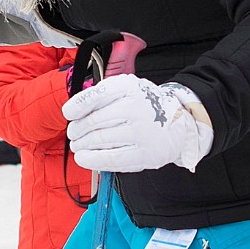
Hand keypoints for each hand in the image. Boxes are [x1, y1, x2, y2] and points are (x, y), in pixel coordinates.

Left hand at [64, 76, 211, 173]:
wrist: (181, 120)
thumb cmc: (145, 104)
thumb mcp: (127, 89)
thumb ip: (102, 95)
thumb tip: (73, 111)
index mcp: (130, 88)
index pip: (95, 96)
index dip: (77, 106)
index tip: (69, 114)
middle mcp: (136, 108)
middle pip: (93, 121)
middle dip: (77, 130)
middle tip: (74, 133)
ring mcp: (142, 132)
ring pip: (99, 140)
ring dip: (81, 145)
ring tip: (78, 145)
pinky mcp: (145, 154)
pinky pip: (111, 159)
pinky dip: (92, 160)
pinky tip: (84, 158)